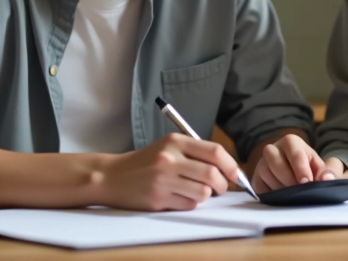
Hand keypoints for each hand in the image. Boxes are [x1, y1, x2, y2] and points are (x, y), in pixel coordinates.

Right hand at [98, 133, 238, 210]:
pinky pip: (188, 205)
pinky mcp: (158, 198)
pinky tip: (178, 197)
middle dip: (222, 185)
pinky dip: (190, 203)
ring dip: (205, 195)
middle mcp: (169, 158)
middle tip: (219, 188)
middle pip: (212, 174)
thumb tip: (228, 169)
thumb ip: (195, 153)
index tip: (235, 174)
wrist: (112, 176)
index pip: (214, 151)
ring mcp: (163, 179)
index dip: (230, 165)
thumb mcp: (168, 147)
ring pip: (203, 193)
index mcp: (175, 141)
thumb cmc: (145, 162)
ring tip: (195, 191)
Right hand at [251, 134, 347, 191]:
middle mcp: (274, 149)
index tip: (307, 182)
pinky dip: (269, 193)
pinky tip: (280, 197)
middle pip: (275, 161)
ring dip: (279, 186)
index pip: (295, 153)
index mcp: (291, 142)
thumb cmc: (310, 170)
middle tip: (299, 191)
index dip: (301, 169)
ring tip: (291, 195)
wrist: (299, 175)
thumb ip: (327, 172)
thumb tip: (327, 178)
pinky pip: (258, 184)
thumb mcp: (321, 169)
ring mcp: (262, 162)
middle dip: (289, 178)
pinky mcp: (256, 177)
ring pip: (265, 172)